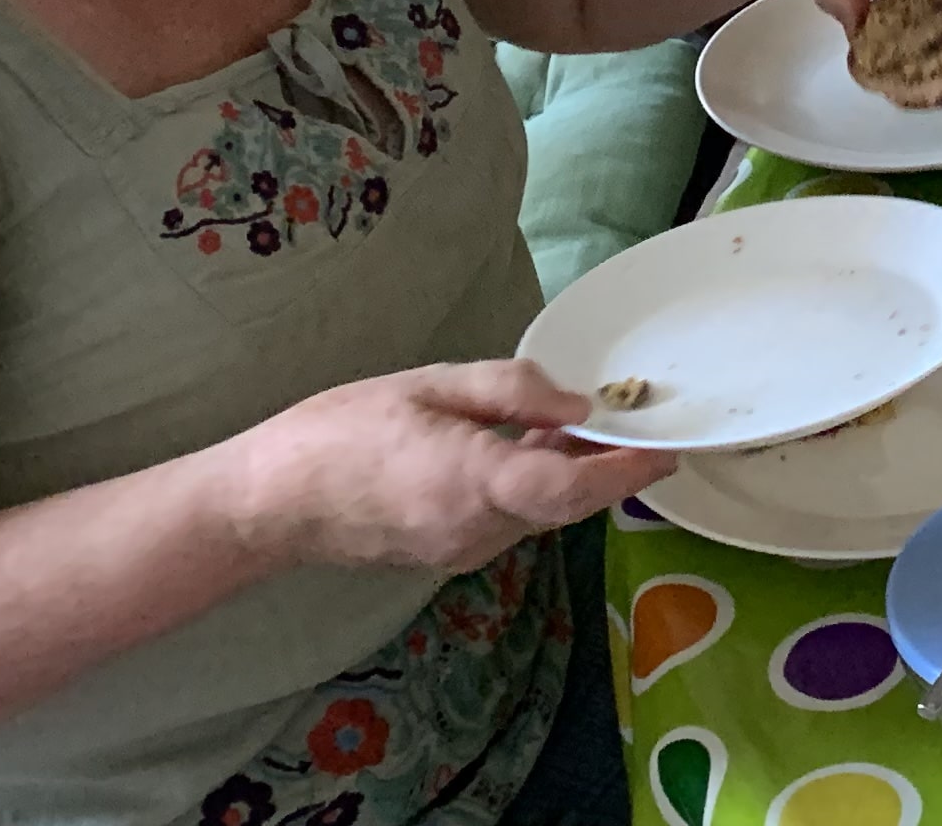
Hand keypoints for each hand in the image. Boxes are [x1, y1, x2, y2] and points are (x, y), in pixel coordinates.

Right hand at [217, 360, 675, 577]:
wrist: (270, 503)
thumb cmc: (340, 432)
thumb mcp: (429, 386)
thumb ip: (512, 393)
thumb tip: (581, 407)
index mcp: (473, 486)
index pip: (574, 488)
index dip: (628, 470)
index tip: (671, 447)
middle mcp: (476, 533)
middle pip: (565, 503)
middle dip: (607, 466)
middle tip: (635, 418)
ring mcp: (460, 553)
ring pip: (540, 512)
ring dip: (569, 474)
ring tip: (584, 422)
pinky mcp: (447, 556)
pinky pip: (510, 519)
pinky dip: (534, 486)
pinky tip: (532, 445)